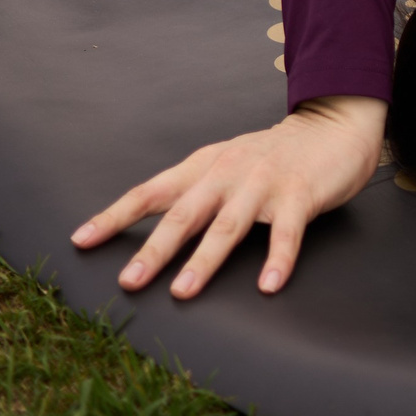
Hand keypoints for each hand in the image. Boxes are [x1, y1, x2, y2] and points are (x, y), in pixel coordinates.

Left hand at [71, 93, 385, 298]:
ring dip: (204, 259)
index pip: (151, 192)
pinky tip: (268, 285)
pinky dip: (278, 259)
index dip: (115, 216)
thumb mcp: (225, 163)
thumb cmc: (273, 155)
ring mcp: (264, 183)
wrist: (334, 124)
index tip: (81, 240)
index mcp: (204, 166)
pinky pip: (287, 232)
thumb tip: (150, 235)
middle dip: (154, 249)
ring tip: (183, 291)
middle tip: (130, 281)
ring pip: (229, 225)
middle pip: (185, 213)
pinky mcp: (300, 194)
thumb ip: (193, 192)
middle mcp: (228, 172)